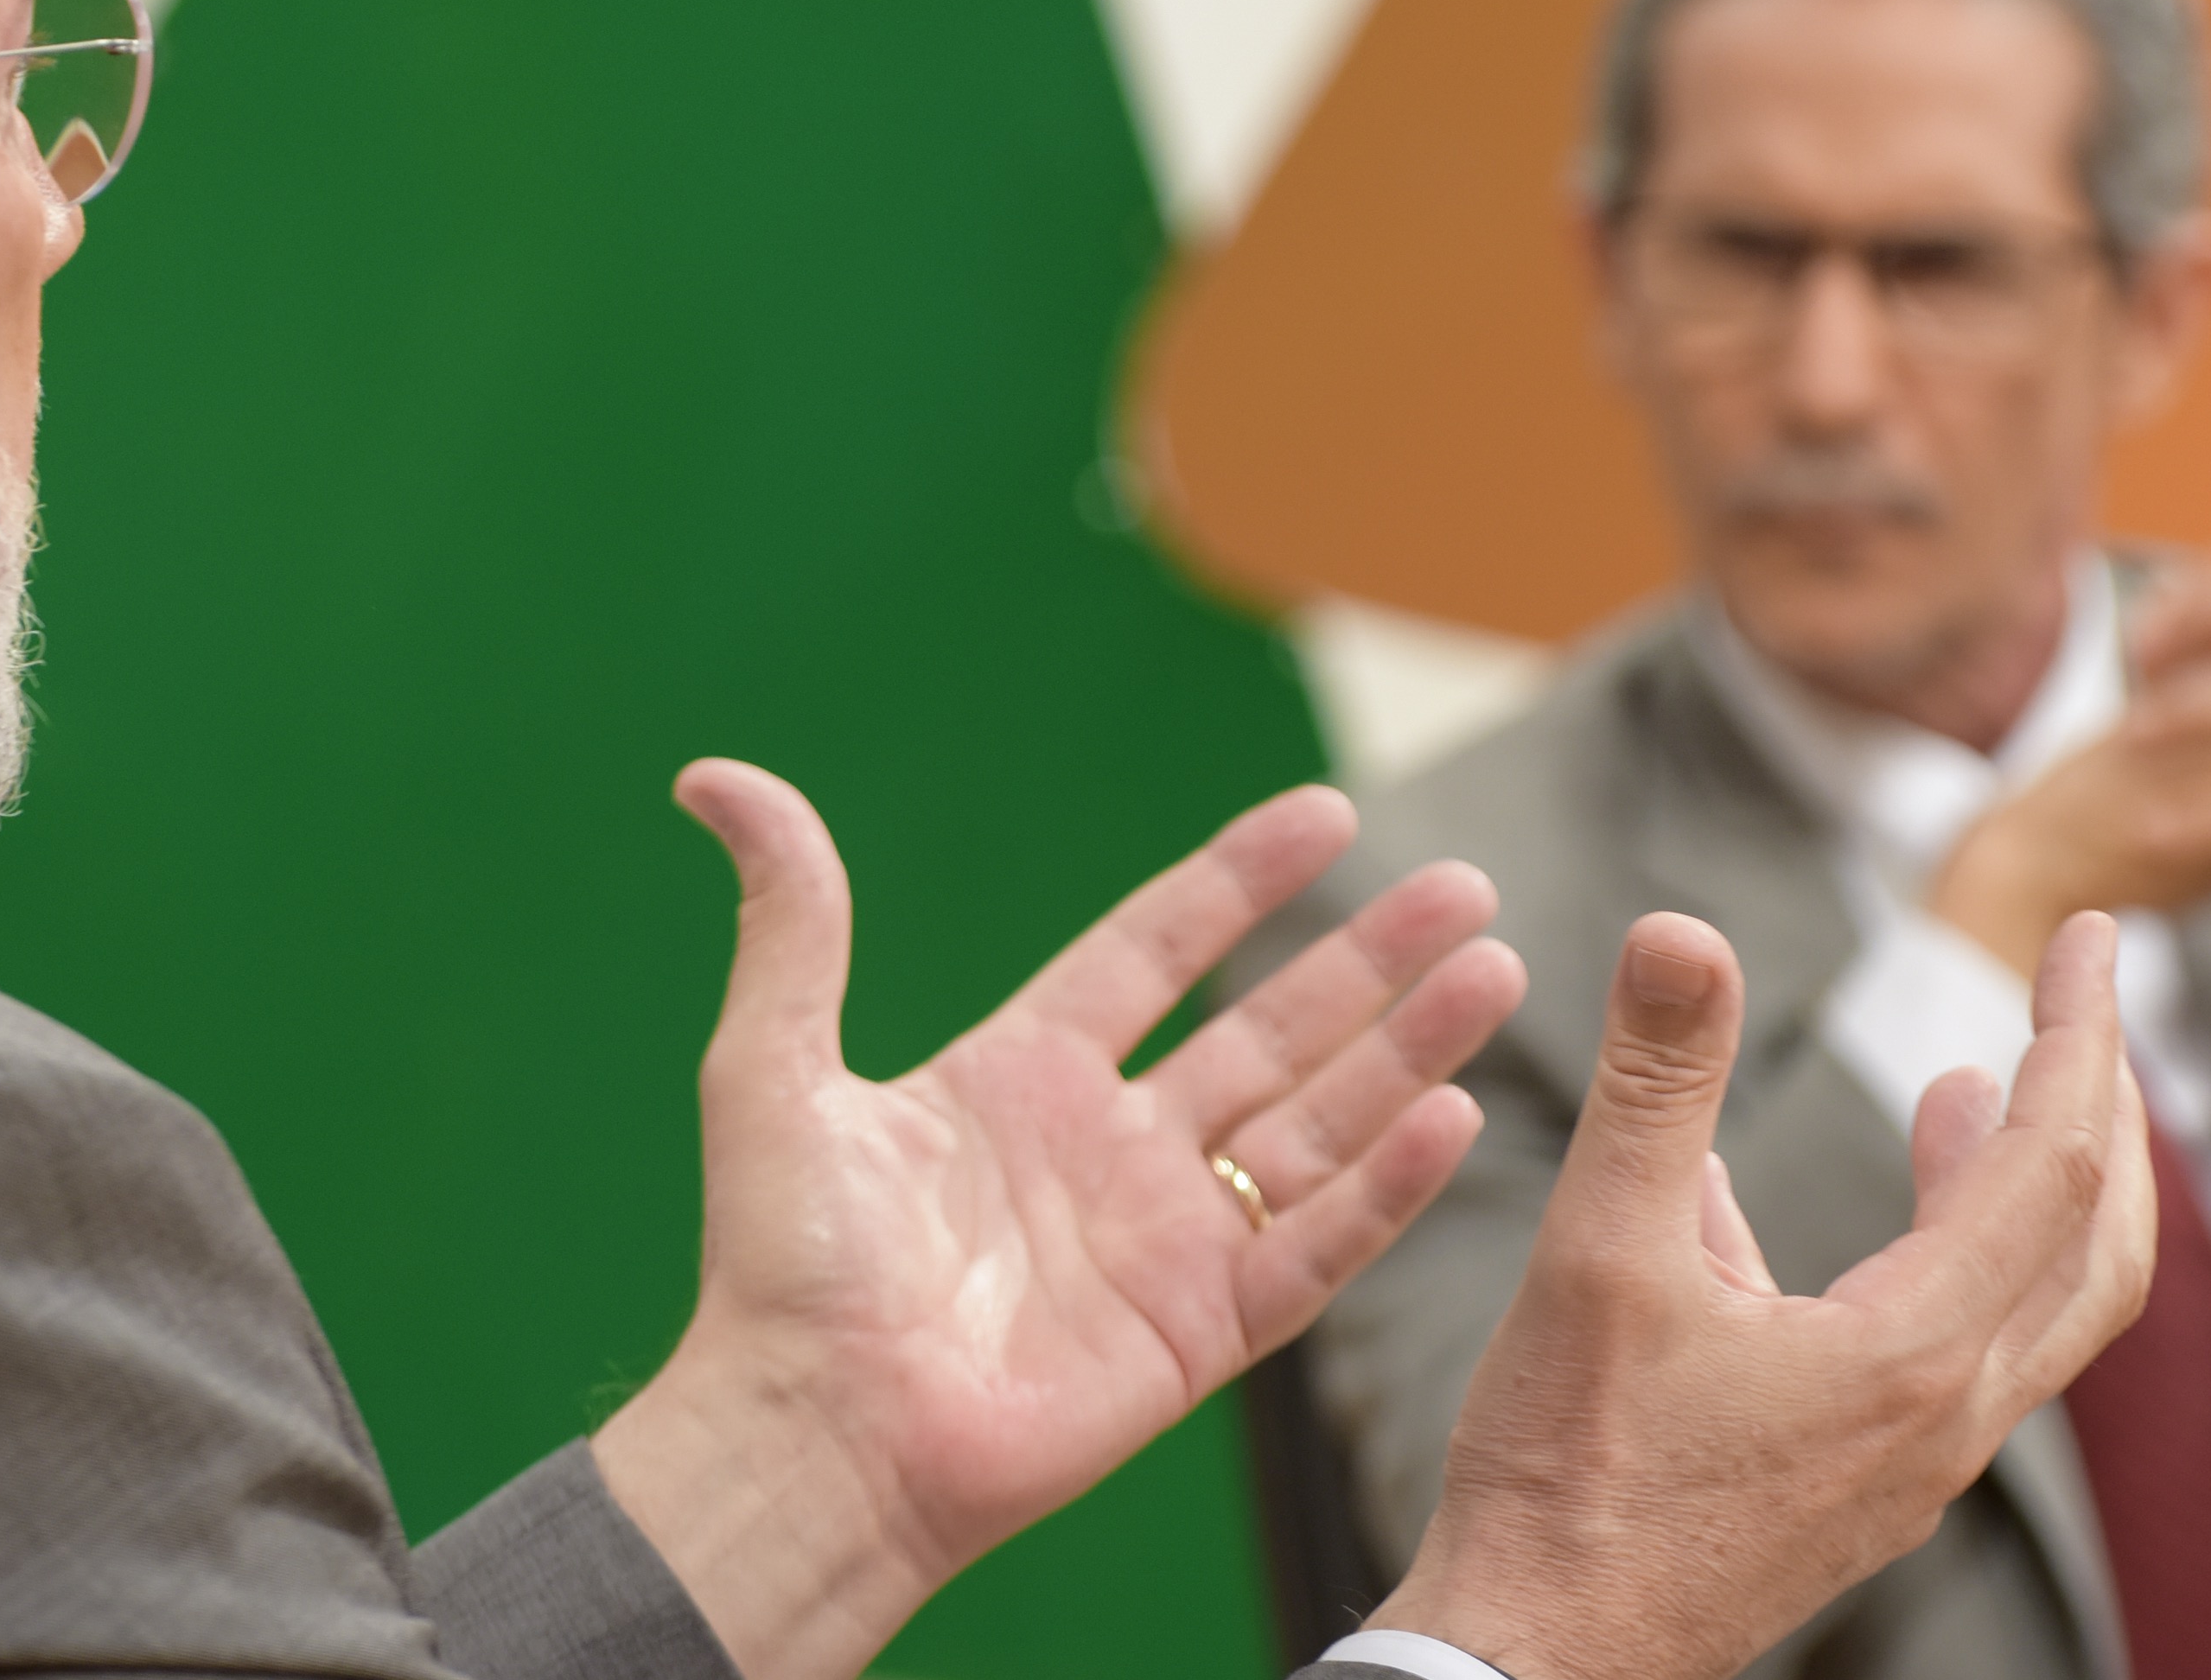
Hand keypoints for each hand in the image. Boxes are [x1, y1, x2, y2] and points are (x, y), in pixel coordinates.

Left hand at [590, 761, 1528, 1679]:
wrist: (815, 1431)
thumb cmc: (781, 1267)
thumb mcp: (773, 1066)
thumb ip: (790, 922)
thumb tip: (714, 779)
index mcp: (1020, 1076)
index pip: (1157, 950)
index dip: (1240, 882)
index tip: (1329, 813)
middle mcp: (1108, 1148)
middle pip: (1272, 1030)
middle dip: (1371, 960)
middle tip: (1466, 885)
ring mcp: (1163, 1239)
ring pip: (1319, 1123)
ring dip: (1408, 1049)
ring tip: (1496, 969)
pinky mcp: (1200, 1331)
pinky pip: (1317, 1246)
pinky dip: (1389, 1185)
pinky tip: (1454, 1115)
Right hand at [1377, 912, 2154, 1679]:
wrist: (1540, 1657)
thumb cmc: (1567, 1476)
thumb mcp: (1598, 1253)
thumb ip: (1655, 1086)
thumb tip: (1681, 932)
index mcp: (1911, 1356)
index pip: (2052, 1163)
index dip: (2081, 1034)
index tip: (2092, 935)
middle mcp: (1945, 1419)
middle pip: (2096, 1248)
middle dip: (2101, 1114)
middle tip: (2079, 1008)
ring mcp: (1911, 1467)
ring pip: (2036, 1311)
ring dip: (2026, 1191)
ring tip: (1966, 1094)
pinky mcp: (1862, 1491)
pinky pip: (1953, 1356)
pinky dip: (1942, 1261)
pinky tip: (1802, 1225)